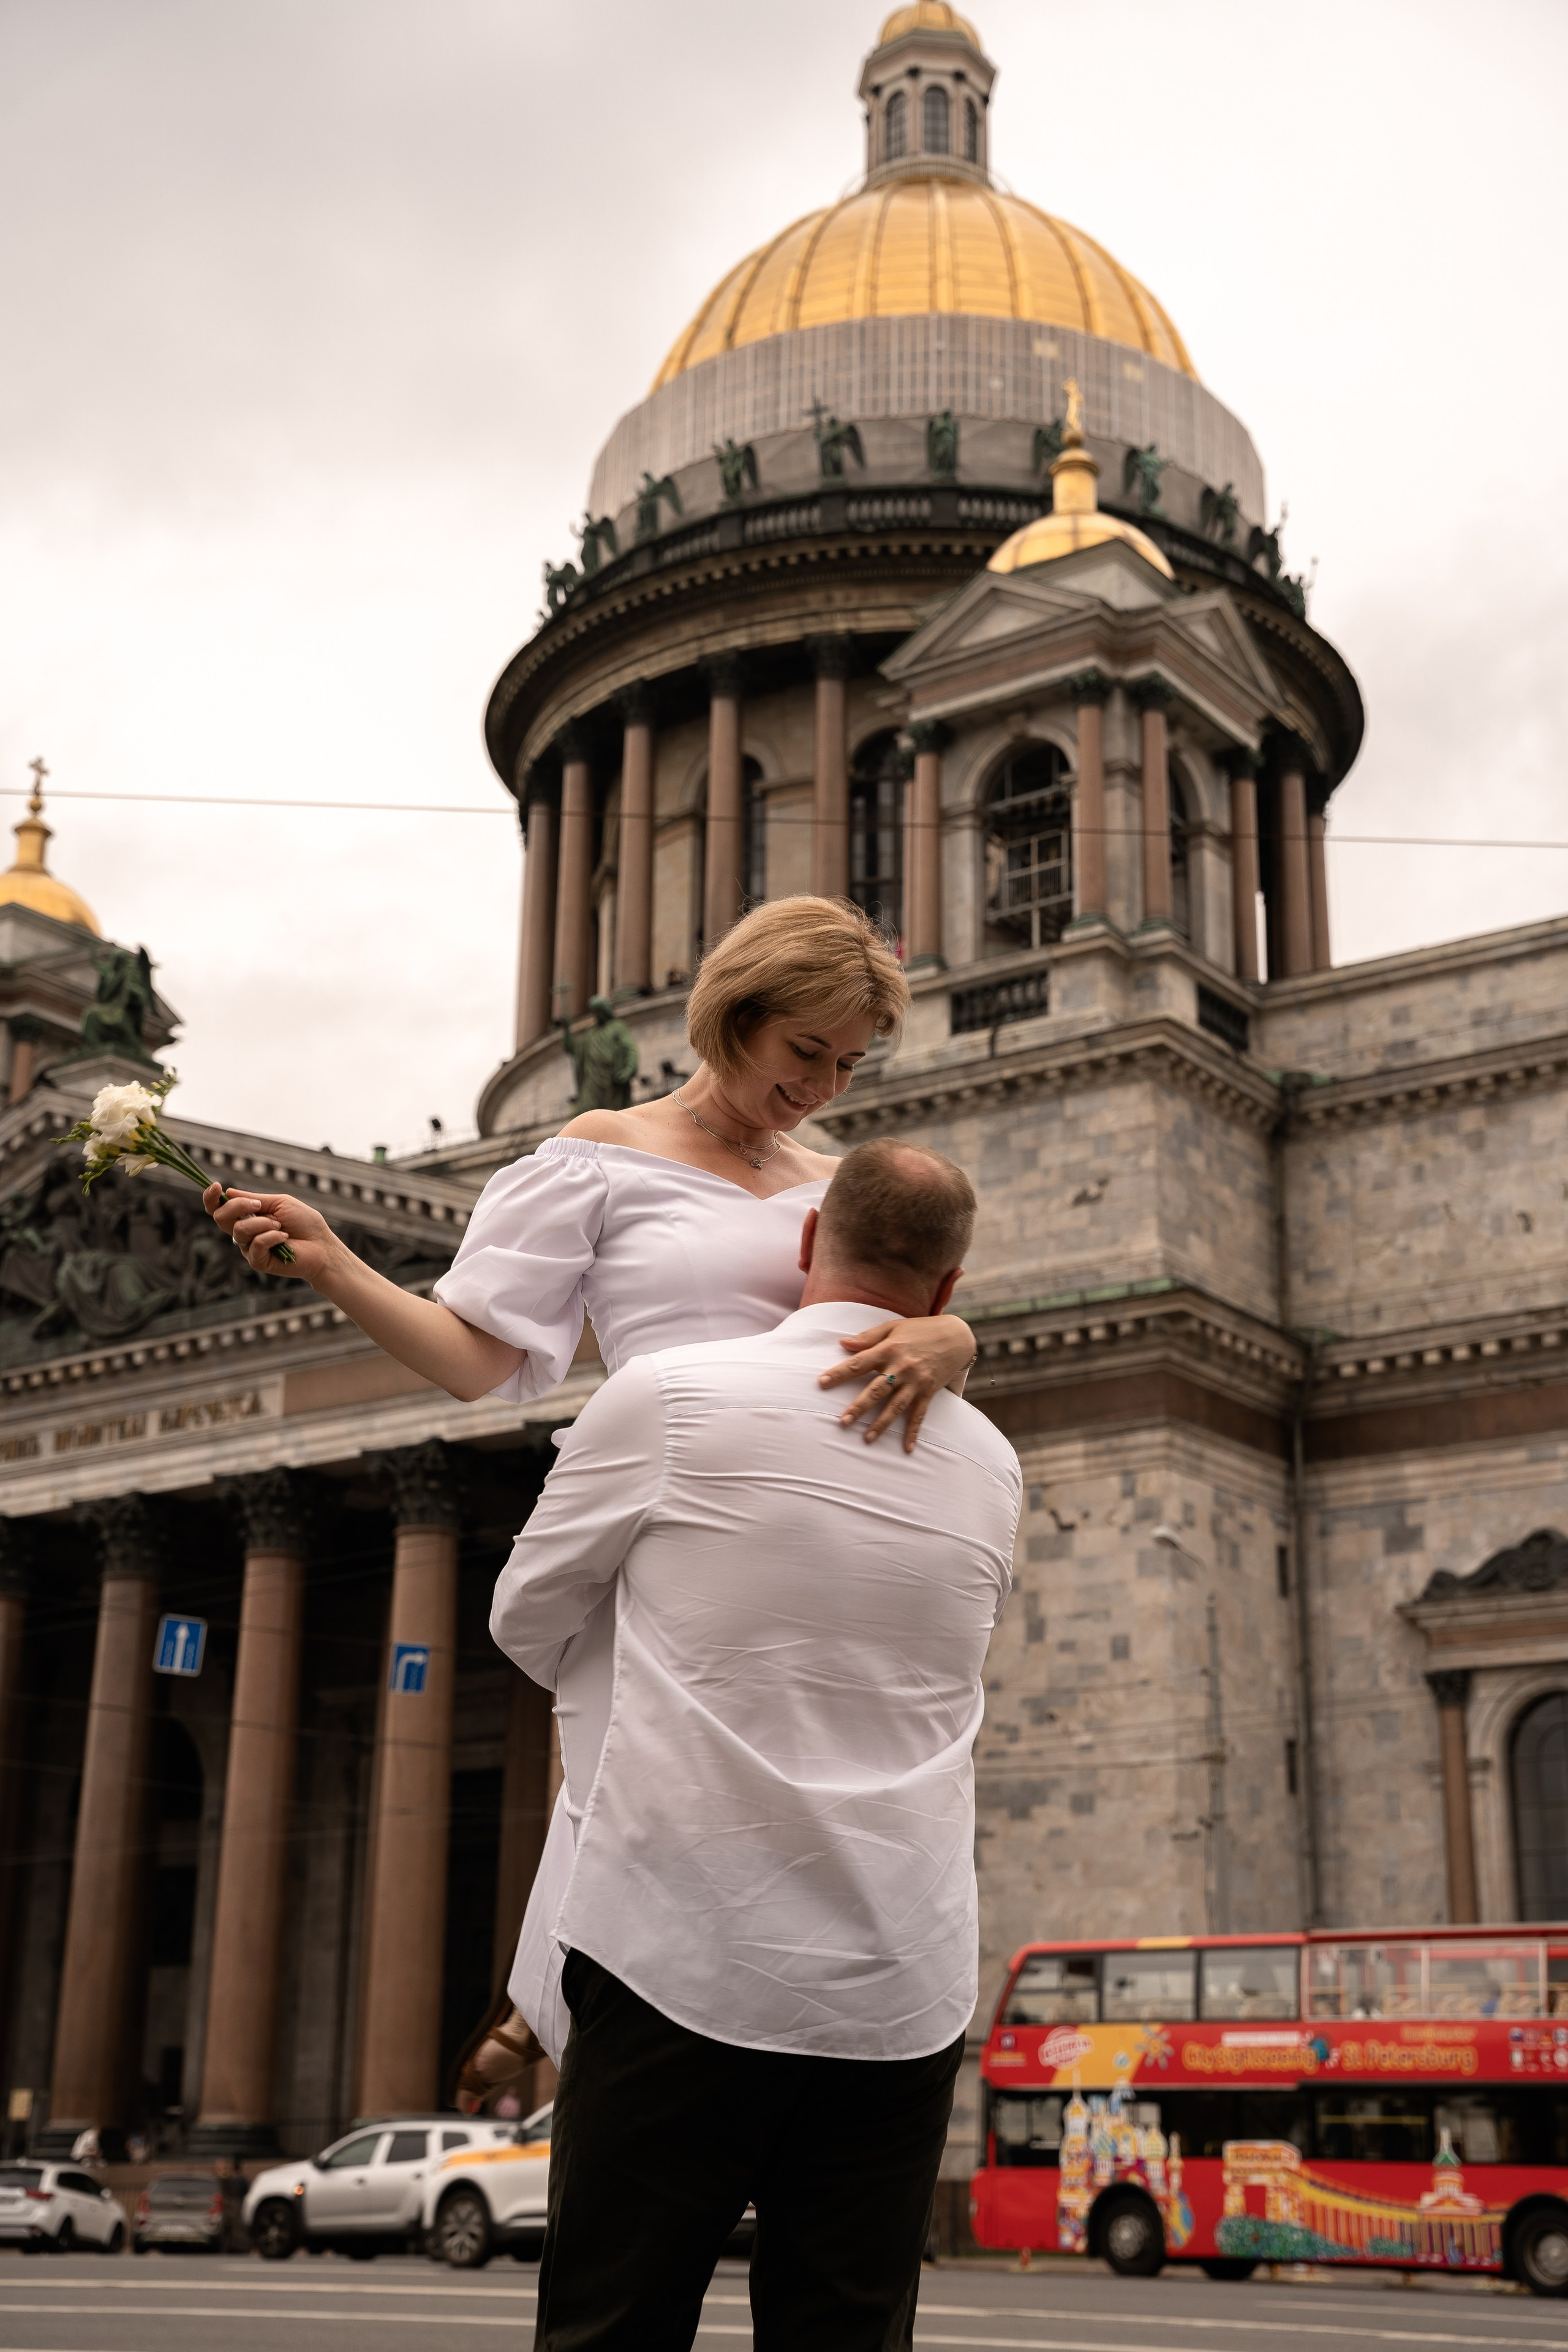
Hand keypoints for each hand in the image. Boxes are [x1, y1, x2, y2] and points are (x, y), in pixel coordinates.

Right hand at [204, 1185, 337, 1283]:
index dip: (211, 1198)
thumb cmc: (304, 1222)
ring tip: (281, 1227)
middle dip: (238, 1207)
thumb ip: (253, 1198)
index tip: (217, 1186)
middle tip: (258, 1205)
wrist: (322, 1245)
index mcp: (247, 1216)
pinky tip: (284, 1238)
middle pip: (221, 1218)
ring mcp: (249, 1248)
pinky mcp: (258, 1261)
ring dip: (263, 1224)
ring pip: (239, 1231)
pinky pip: (255, 1245)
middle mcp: (244, 1232)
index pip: (220, 1209)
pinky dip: (271, 1237)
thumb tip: (228, 1192)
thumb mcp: (279, 1202)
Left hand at [817, 1313, 976, 1450]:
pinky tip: (907, 1448)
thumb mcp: (893, 1327)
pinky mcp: (929, 1391)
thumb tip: (843, 1343)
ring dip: (881, 1424)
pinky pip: (919, 1415)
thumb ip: (868, 1336)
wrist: (956, 1335)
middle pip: (876, 1390)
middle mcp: (901, 1367)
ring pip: (896, 1406)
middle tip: (843, 1421)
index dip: (839, 1373)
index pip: (859, 1363)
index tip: (821, 1383)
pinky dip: (913, 1432)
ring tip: (866, 1438)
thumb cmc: (920, 1330)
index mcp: (889, 1349)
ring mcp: (916, 1382)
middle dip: (859, 1406)